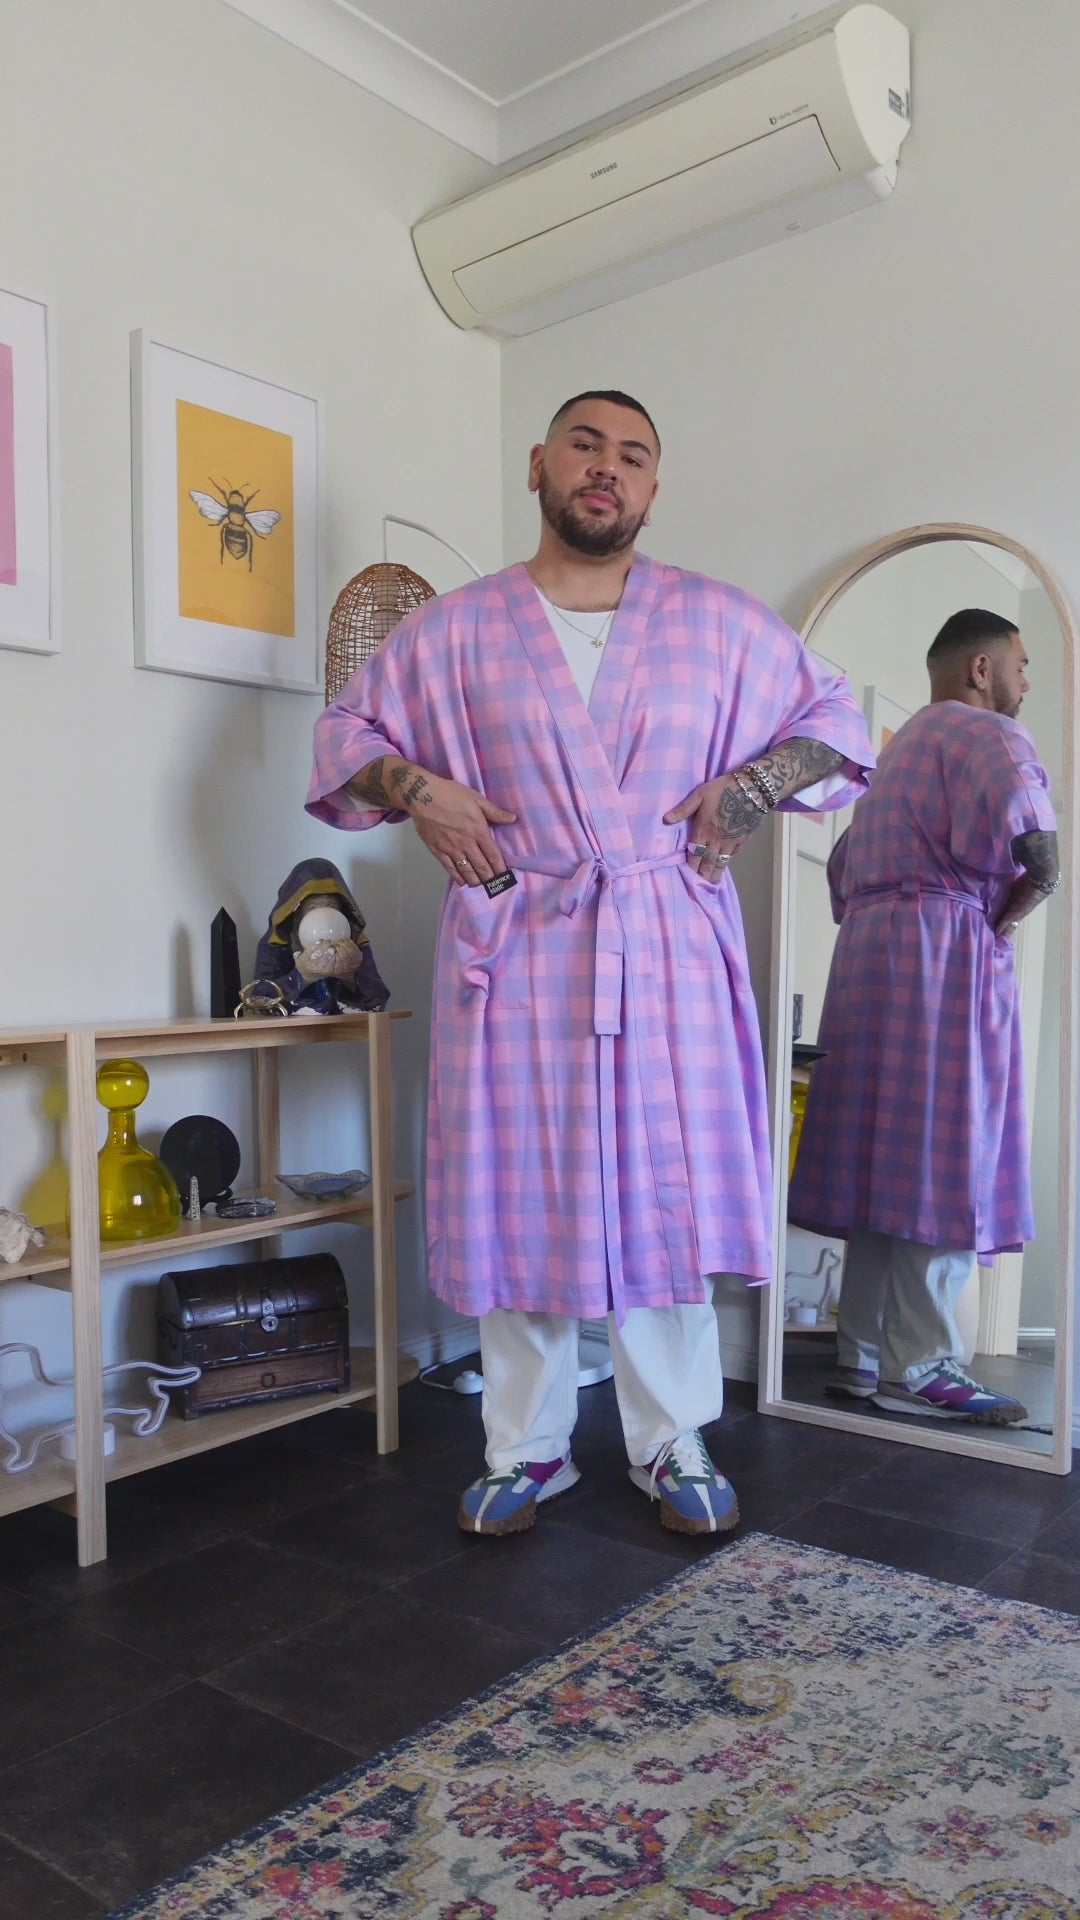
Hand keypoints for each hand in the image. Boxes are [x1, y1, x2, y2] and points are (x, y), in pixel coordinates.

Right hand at [401, 768, 517, 887]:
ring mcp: (451, 849)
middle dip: (490, 878)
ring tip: (482, 885)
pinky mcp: (438, 851)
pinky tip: (463, 882)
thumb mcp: (477, 799)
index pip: (493, 855)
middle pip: (481, 867)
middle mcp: (467, 844)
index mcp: (478, 831)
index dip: (500, 868)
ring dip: (476, 881)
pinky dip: (458, 878)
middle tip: (495, 884)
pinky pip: (450, 869)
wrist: (423, 796)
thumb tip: (513, 819)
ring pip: (467, 871)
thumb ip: (494, 812)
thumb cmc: (451, 794)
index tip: (505, 875)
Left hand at [663, 771, 767, 876]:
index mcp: (703, 831)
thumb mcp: (700, 794)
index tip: (687, 878)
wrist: (754, 789)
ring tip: (711, 883)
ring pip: (721, 863)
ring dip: (715, 874)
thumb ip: (684, 809)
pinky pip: (733, 855)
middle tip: (699, 888)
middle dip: (703, 876)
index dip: (691, 868)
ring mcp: (731, 842)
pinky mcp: (743, 840)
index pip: (694, 855)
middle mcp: (716, 841)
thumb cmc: (724, 789)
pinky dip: (727, 861)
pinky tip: (724, 865)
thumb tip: (666, 819)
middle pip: (708, 864)